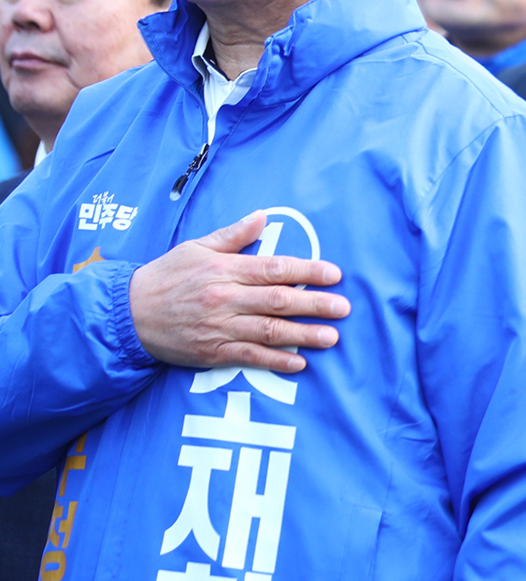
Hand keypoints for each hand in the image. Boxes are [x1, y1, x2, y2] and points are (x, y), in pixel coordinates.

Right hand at [129, 211, 348, 372]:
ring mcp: (220, 327)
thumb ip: (233, 235)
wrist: (127, 313)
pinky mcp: (212, 352)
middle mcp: (225, 298)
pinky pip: (249, 357)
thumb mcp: (195, 247)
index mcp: (224, 269)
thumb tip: (262, 216)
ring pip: (269, 331)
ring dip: (303, 335)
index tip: (335, 274)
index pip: (274, 268)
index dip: (307, 270)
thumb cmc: (165, 276)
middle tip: (344, 308)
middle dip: (315, 304)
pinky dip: (276, 361)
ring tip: (332, 337)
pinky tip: (300, 363)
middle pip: (278, 300)